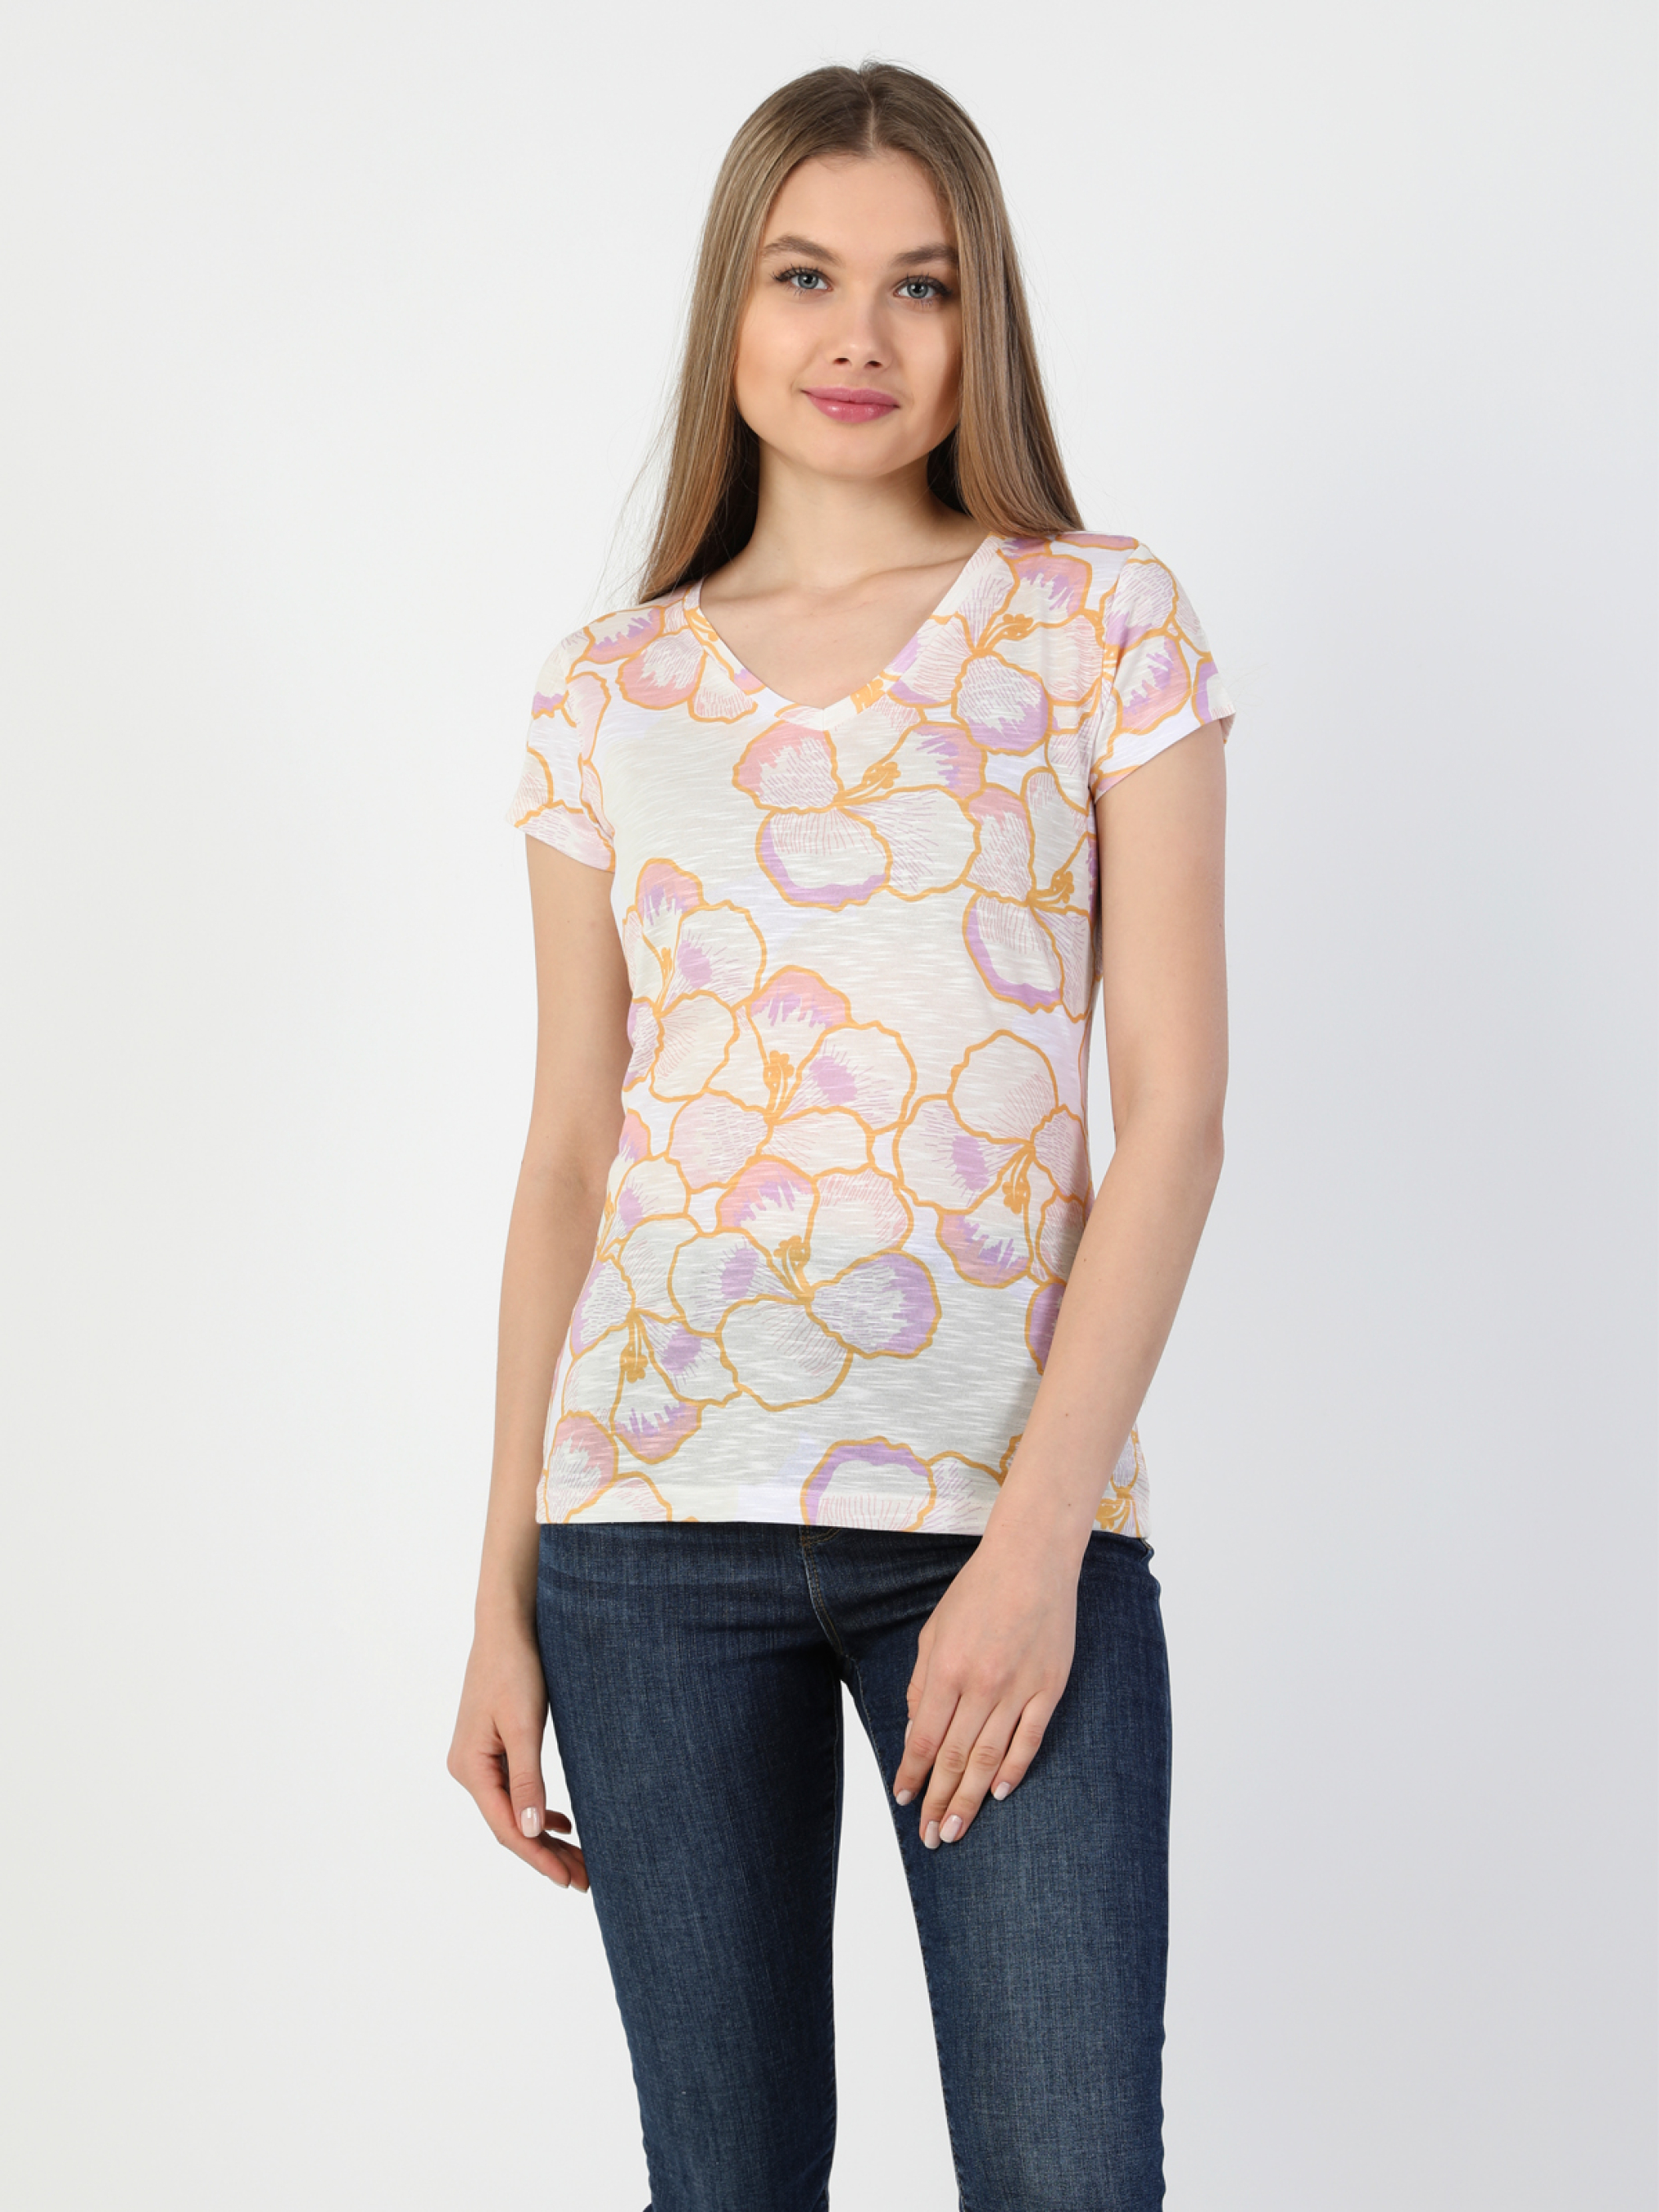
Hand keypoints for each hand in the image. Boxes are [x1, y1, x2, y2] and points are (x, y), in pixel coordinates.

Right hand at [447, 1619, 588, 1891]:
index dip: (538, 1857)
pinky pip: (515, 1791)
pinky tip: (562, 1824)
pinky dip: (538, 1810)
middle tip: (586, 1880)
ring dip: (545, 1836)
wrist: (507, 1625)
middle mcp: (468, 1768)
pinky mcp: (494, 1746)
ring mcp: (479, 1758)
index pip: (507, 1827)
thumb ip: (527, 1779)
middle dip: (547, 1854)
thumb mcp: (523, 1725)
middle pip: (510, 1824)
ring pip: (515, 1810)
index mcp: (470, 1767)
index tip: (569, 1881)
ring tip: (580, 1860)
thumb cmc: (515, 1667)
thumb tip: (532, 1830)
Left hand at [891, 1525, 1080, 1848]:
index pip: (925, 1737)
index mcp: (948, 1668)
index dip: (912, 1773)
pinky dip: (1014, 1771)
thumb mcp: (935, 1629)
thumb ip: (924, 1681)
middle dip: (938, 1800)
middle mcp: (982, 1684)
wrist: (1033, 1560)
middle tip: (930, 1837)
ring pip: (991, 1758)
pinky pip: (1030, 1740)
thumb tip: (918, 1729)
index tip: (904, 1800)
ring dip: (970, 1799)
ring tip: (957, 1829)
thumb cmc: (979, 1591)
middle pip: (956, 1757)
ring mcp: (1019, 1688)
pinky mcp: (1050, 1688)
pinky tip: (998, 1795)